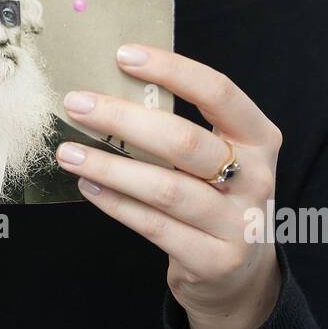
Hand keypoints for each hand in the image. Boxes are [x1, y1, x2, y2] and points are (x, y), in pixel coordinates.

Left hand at [56, 45, 282, 328]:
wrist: (243, 273)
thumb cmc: (218, 196)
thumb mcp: (220, 155)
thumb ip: (181, 125)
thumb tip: (113, 88)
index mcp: (259, 138)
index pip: (218, 92)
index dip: (171, 70)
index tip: (123, 56)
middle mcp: (255, 178)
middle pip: (184, 141)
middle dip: (123, 119)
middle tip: (77, 104)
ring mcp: (237, 223)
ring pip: (164, 188)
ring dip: (109, 165)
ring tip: (68, 152)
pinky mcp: (213, 260)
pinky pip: (153, 225)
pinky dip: (115, 203)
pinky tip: (88, 185)